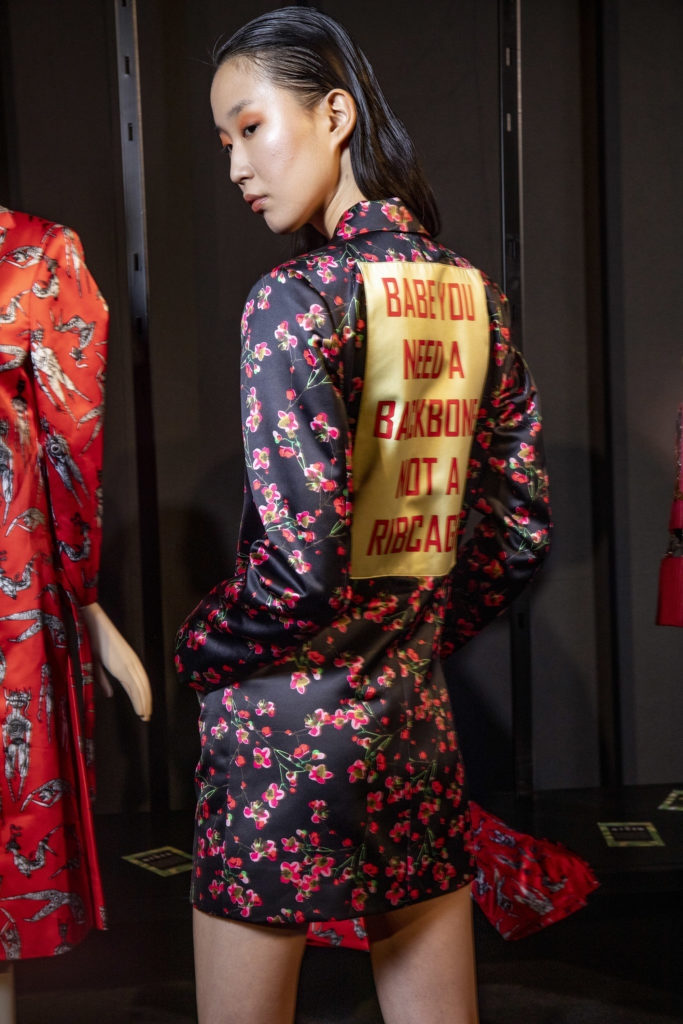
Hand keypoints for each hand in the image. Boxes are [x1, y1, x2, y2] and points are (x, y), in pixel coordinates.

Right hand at [81, 602, 151, 720]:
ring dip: (144, 702)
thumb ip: (104, 680)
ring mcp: (130, 663)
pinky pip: (135, 684)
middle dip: (145, 702)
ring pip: (142, 687)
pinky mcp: (125, 664)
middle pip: (143, 687)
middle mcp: (132, 663)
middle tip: (147, 717)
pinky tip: (141, 707)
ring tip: (145, 715)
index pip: (137, 684)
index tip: (143, 710)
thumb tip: (110, 695)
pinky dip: (140, 697)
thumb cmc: (93, 641)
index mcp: (126, 663)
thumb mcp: (97, 664)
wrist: (92, 623)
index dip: (140, 698)